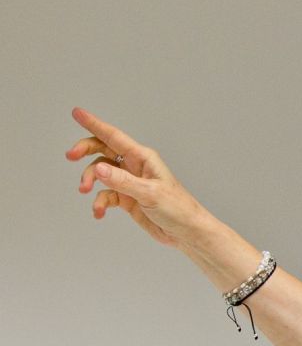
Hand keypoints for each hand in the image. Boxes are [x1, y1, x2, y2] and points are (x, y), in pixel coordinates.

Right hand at [66, 107, 206, 247]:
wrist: (187, 233)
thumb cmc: (178, 209)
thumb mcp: (149, 193)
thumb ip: (123, 181)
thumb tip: (99, 168)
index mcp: (143, 158)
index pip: (114, 137)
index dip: (94, 124)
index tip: (76, 113)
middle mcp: (135, 166)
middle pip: (103, 150)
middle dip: (85, 151)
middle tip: (70, 156)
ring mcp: (130, 182)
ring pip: (101, 173)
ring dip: (91, 180)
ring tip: (85, 190)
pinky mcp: (128, 199)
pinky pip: (106, 195)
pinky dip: (99, 202)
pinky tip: (99, 213)